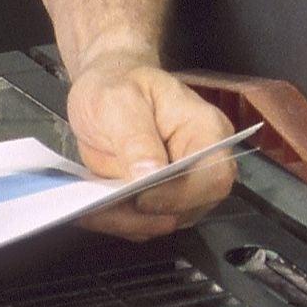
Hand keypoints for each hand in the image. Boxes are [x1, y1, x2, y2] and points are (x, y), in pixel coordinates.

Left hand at [66, 59, 236, 240]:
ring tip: (93, 207)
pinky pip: (145, 223)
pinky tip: (93, 209)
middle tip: (106, 205)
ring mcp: (183, 185)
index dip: (180, 195)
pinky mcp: (160, 200)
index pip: (213, 177)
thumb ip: (136, 137)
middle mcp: (202, 162)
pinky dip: (118, 221)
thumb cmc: (118, 83)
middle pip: (193, 208)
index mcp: (206, 130)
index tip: (141, 196)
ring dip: (129, 222)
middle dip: (148, 215)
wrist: (106, 86)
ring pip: (166, 221)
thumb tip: (151, 175)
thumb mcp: (119, 100)